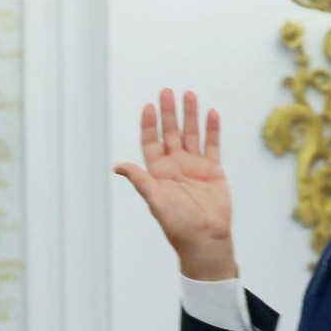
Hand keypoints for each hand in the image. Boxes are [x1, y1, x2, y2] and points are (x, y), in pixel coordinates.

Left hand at [114, 89, 237, 280]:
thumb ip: (140, 180)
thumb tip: (117, 166)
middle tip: (166, 91)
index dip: (149, 125)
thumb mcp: (155, 200)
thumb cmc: (178, 224)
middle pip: (171, 133)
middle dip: (169, 113)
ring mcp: (195, 167)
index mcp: (158, 172)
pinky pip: (212, 145)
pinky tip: (211, 113)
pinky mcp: (214, 171)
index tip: (148, 107)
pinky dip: (212, 130)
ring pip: (192, 135)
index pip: (151, 142)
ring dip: (190, 115)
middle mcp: (175, 166)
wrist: (206, 238)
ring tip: (189, 94)